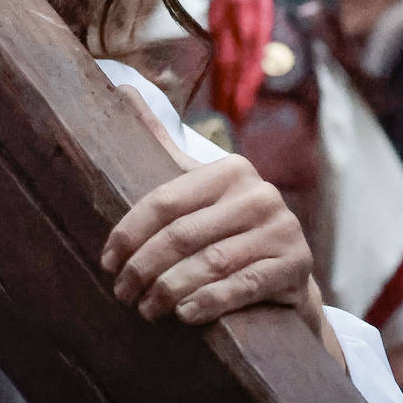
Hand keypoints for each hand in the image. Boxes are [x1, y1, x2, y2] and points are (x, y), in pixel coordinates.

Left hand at [100, 87, 324, 337]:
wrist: (285, 276)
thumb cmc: (225, 229)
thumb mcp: (196, 186)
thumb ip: (161, 142)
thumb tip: (122, 87)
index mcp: (230, 169)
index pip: (165, 200)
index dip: (129, 233)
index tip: (107, 262)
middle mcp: (260, 194)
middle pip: (183, 234)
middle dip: (144, 267)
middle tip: (121, 293)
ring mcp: (282, 230)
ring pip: (210, 263)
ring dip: (169, 290)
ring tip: (145, 309)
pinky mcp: (295, 266)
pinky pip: (242, 286)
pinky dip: (207, 302)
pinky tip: (182, 315)